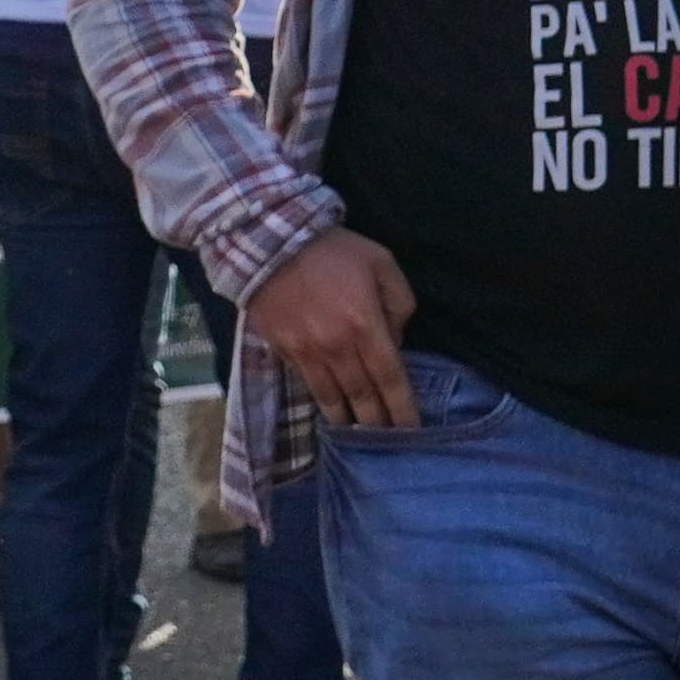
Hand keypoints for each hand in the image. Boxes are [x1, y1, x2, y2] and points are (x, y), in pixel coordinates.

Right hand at [253, 228, 420, 429]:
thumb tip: (395, 338)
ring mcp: (305, 350)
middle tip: (389, 440)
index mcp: (365, 324)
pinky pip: (306, 382)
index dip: (403, 408)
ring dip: (347, 420)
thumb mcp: (381, 262)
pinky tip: (329, 408)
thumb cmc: (332, 248)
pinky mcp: (281, 348)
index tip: (412, 430)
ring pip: (331, 398)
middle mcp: (336, 346)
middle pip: (362, 396)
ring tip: (358, 435)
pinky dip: (320, 399)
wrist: (268, 238)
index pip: (390, 378)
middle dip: (378, 423)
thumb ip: (399, 302)